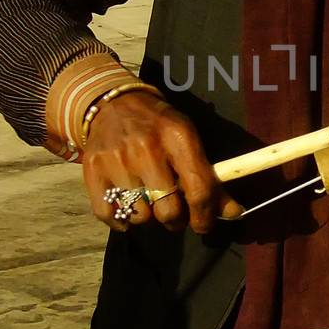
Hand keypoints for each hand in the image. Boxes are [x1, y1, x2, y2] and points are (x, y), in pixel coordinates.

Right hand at [81, 92, 240, 233]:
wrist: (113, 102)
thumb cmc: (158, 125)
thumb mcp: (188, 139)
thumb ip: (210, 178)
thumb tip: (235, 213)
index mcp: (177, 137)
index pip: (199, 189)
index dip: (205, 216)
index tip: (203, 225)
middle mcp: (147, 149)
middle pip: (168, 209)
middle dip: (175, 219)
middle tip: (173, 212)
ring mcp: (117, 160)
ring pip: (140, 216)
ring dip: (147, 216)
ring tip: (147, 200)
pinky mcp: (94, 170)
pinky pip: (109, 215)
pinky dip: (121, 220)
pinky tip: (127, 209)